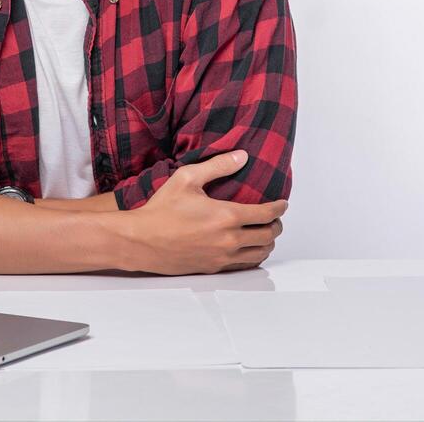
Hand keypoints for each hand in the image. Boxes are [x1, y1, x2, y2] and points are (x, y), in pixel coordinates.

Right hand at [122, 150, 286, 275]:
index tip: (282, 203)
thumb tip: (241, 156)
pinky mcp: (214, 268)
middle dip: (276, 225)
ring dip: (268, 243)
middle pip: (268, 235)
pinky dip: (253, 256)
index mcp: (226, 216)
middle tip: (275, 218)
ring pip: (260, 253)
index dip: (279, 208)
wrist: (141, 240)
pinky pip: (244, 265)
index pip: (266, 213)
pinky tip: (249, 249)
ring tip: (265, 233)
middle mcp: (229, 239)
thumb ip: (217, 166)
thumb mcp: (187, 178)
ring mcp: (222, 257)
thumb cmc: (161, 210)